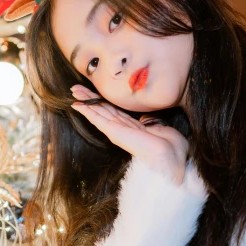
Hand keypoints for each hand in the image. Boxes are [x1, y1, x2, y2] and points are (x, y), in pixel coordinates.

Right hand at [70, 85, 188, 184]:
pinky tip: (77, 105)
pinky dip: (87, 111)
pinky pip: (98, 119)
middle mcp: (123, 129)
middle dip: (89, 98)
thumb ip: (150, 121)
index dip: (102, 101)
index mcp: (133, 127)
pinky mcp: (115, 133)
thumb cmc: (171, 147)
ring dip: (85, 101)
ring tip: (74, 91)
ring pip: (98, 112)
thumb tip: (145, 116)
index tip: (93, 92)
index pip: (114, 111)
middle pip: (102, 109)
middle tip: (76, 88)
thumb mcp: (161, 128)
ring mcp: (118, 131)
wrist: (171, 158)